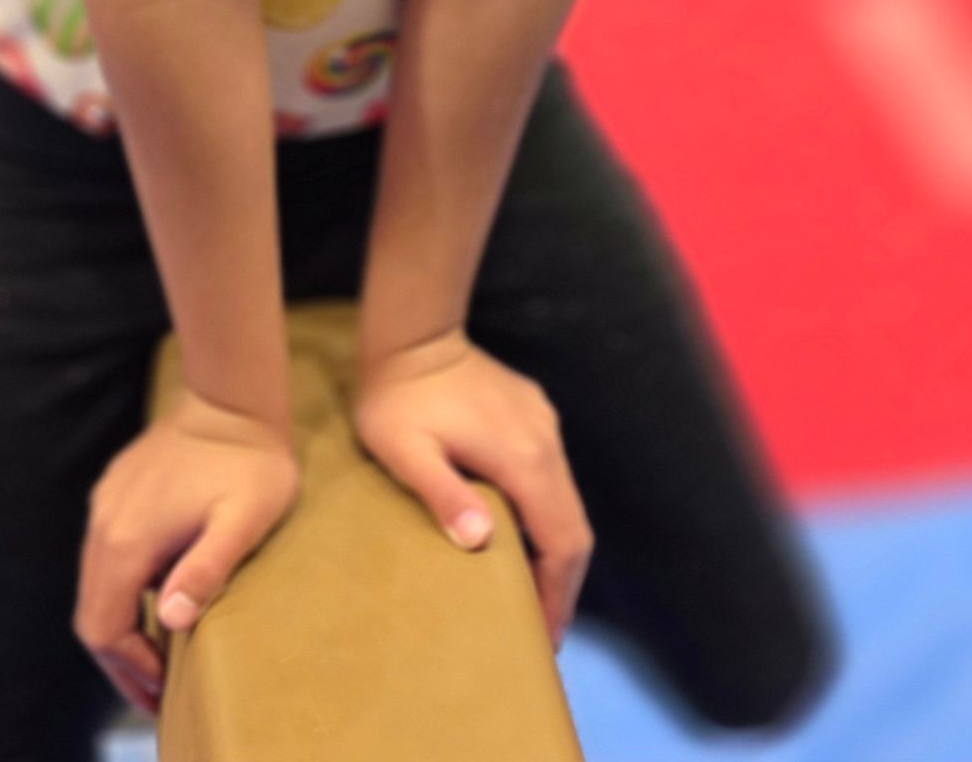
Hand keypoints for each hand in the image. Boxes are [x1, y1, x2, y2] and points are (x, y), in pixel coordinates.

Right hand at [76, 386, 298, 719]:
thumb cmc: (250, 463)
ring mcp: (106, 504)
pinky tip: (154, 598)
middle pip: (92, 612)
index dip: (129, 668)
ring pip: (94, 584)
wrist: (233, 398)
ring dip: (119, 624)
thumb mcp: (242, 521)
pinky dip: (120, 590)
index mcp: (129, 538)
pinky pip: (104, 555)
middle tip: (156, 690)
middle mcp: (105, 522)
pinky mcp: (115, 490)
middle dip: (120, 658)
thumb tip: (169, 620)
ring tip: (156, 655)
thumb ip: (206, 568)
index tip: (163, 687)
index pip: (104, 626)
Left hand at [353, 329, 592, 652]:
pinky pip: (552, 478)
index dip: (558, 595)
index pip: (562, 542)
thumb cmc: (397, 400)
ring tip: (529, 595)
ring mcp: (543, 425)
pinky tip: (521, 536)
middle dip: (563, 584)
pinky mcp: (533, 413)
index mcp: (523, 459)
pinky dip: (546, 518)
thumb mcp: (407, 453)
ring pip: (566, 502)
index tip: (544, 639)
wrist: (411, 332)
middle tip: (540, 631)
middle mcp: (546, 443)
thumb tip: (481, 540)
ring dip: (554, 551)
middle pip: (574, 528)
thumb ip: (444, 494)